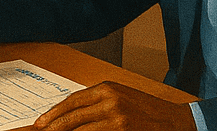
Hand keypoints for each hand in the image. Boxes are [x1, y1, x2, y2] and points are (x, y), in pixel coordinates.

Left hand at [33, 81, 195, 129]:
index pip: (71, 101)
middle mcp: (109, 101)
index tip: (40, 123)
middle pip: (72, 116)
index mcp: (106, 88)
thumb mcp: (119, 96)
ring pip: (81, 130)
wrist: (176, 120)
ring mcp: (117, 118)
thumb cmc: (147, 109)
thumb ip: (96, 102)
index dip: (53, 113)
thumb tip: (70, 115)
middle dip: (54, 127)